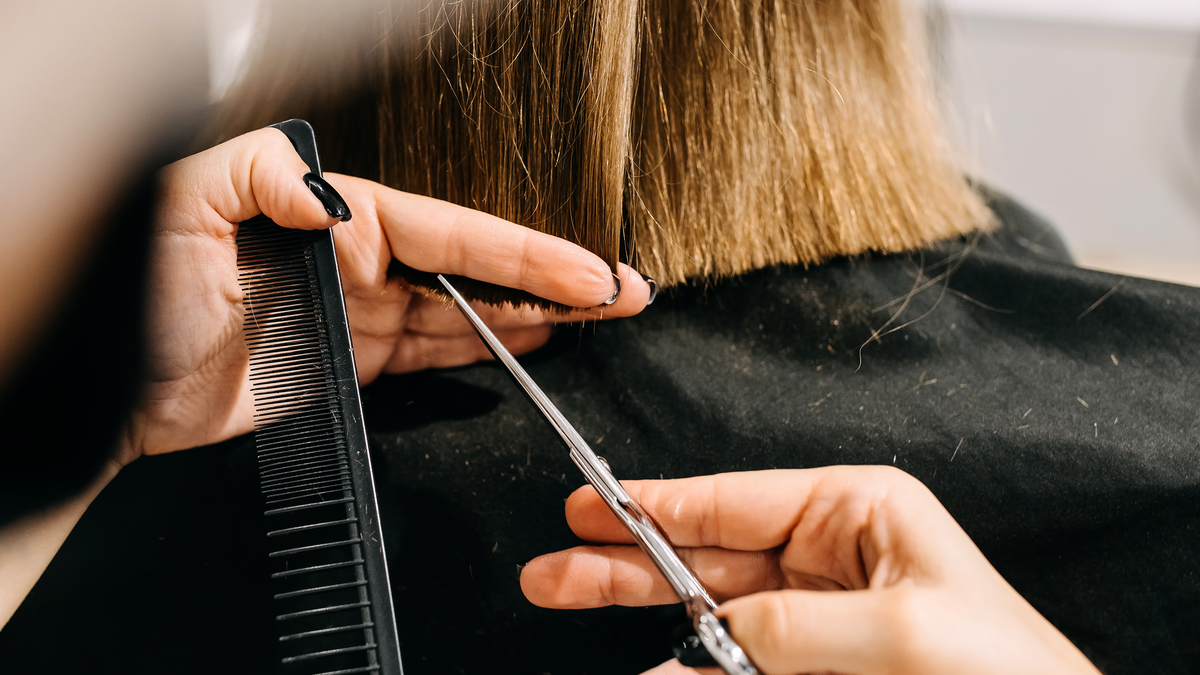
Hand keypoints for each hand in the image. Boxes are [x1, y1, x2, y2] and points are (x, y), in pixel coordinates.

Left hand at [125, 128, 651, 462]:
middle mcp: (354, 262)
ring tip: (595, 314)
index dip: (525, 255)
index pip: (451, 234)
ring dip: (531, 316)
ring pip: (464, 315)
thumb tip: (333, 194)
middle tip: (620, 291)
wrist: (102, 398)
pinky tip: (526, 343)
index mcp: (332, 219)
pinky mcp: (347, 370)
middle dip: (552, 281)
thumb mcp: (182, 206)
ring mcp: (356, 318)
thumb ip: (263, 179)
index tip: (584, 274)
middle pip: (474, 272)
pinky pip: (430, 356)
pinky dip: (483, 350)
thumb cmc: (131, 296)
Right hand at [520, 466, 1099, 674]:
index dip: (655, 506)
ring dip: (642, 613)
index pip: (733, 502)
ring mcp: (818, 611)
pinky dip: (687, 660)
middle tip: (555, 571)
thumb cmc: (1006, 669)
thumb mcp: (896, 630)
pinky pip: (734, 654)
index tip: (591, 510)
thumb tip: (697, 638)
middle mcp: (830, 553)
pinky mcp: (814, 661)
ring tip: (572, 603)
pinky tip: (653, 664)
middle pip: (704, 552)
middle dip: (627, 560)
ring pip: (706, 607)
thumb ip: (786, 627)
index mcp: (856, 510)